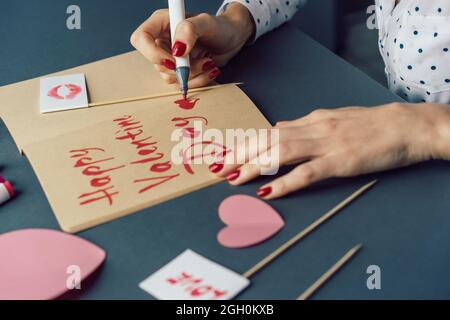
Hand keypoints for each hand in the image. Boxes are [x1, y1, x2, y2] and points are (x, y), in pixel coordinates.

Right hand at [130, 3, 254, 87]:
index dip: (152, 53)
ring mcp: (170, 58)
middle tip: (204, 60)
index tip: (174, 60)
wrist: (233, 39)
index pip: (140, 39)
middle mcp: (162, 41)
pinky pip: (181, 84)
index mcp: (162, 23)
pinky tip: (210, 70)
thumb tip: (177, 49)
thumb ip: (190, 30)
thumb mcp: (207, 23)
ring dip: (193, 75)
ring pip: (170, 77)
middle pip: (157, 64)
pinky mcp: (180, 71)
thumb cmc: (220, 27)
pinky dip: (198, 81)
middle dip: (183, 68)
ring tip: (209, 62)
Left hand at [211, 103, 449, 198]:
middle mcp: (313, 129)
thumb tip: (278, 126)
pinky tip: (268, 190)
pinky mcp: (341, 161)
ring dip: (254, 165)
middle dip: (240, 153)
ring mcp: (326, 144)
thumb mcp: (333, 118)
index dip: (245, 143)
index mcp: (311, 120)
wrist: (406, 126)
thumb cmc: (372, 125)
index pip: (270, 130)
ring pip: (281, 152)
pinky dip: (285, 182)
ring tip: (233, 178)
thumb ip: (304, 125)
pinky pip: (307, 172)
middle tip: (217, 167)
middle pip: (268, 139)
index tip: (226, 153)